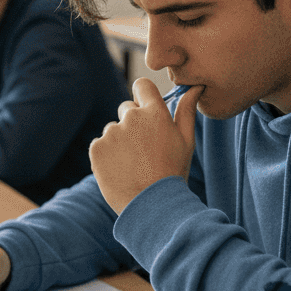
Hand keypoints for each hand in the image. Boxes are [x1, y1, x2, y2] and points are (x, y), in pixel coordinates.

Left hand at [90, 78, 201, 214]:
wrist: (151, 205)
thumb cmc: (173, 172)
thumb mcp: (186, 141)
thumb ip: (186, 110)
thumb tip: (194, 87)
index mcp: (155, 113)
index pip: (142, 85)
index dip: (143, 96)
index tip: (145, 110)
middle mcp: (131, 117)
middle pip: (126, 109)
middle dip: (133, 124)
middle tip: (144, 151)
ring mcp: (112, 132)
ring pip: (113, 130)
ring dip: (120, 142)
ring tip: (133, 165)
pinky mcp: (96, 148)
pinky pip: (100, 145)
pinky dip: (107, 155)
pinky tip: (120, 170)